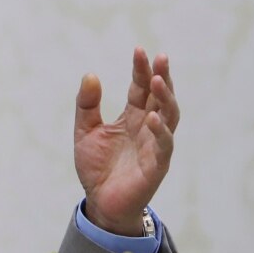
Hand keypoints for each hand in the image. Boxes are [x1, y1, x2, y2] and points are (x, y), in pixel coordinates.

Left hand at [74, 47, 178, 235]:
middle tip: (160, 57)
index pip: (140, 88)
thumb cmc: (97, 167)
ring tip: (158, 80)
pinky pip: (163, 146)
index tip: (139, 50)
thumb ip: (87, 105)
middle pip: (160, 97)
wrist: (100, 202)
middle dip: (161, 76)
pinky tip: (152, 117)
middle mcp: (147, 128)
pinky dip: (160, 131)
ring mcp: (154, 145)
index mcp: (132, 117)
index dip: (141, 69)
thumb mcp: (85, 131)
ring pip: (168, 117)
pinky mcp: (156, 166)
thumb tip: (90, 74)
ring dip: (165, 98)